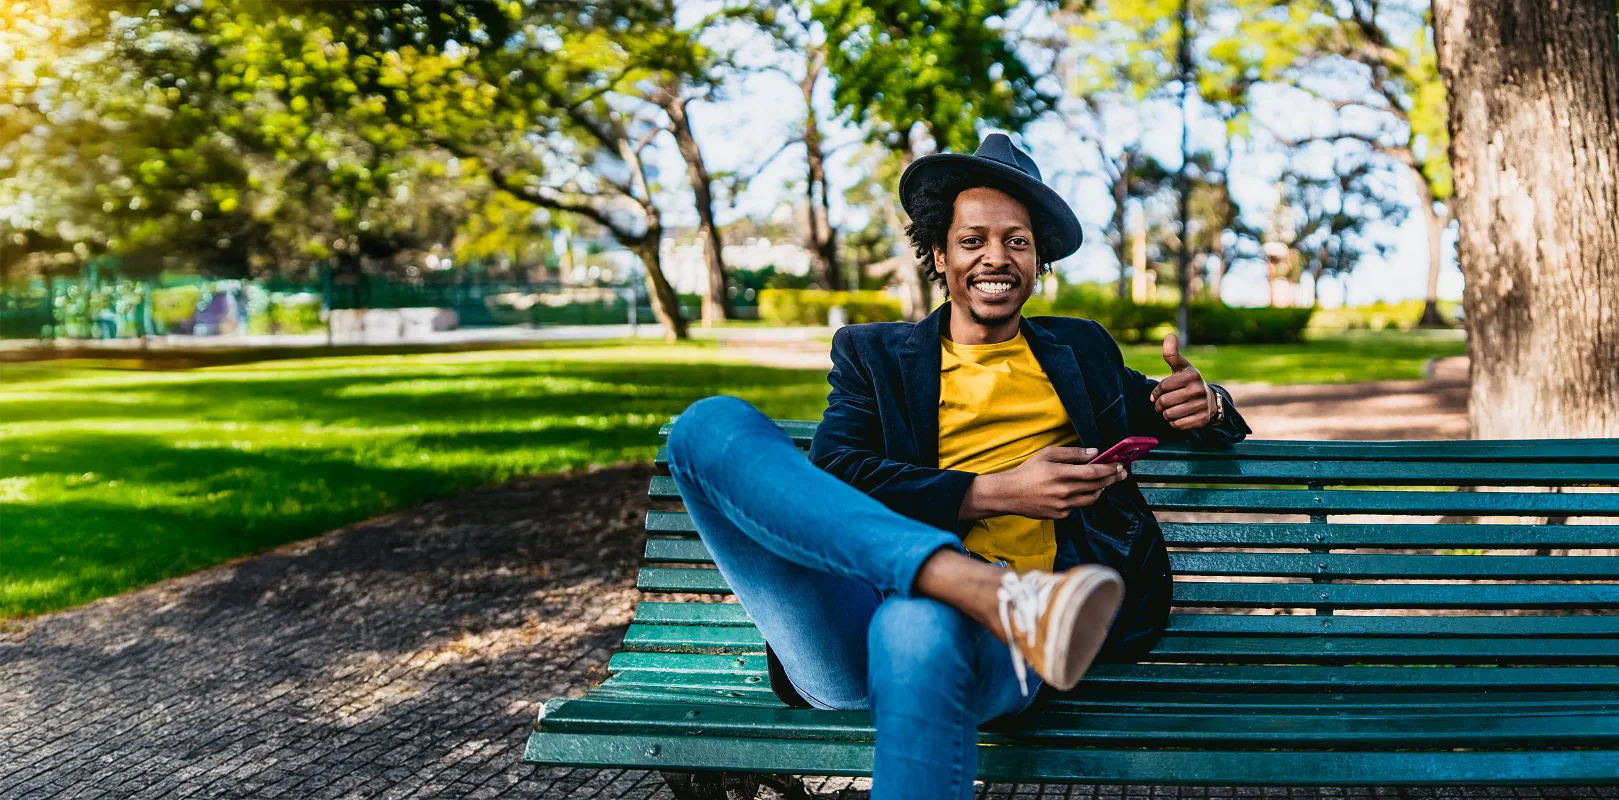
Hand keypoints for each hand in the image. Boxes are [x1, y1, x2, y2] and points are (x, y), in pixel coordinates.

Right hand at [960, 446, 1126, 520]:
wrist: (1009, 494)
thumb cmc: (1027, 471)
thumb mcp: (1047, 454)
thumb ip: (1071, 453)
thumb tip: (1093, 453)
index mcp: (1060, 474)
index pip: (1093, 472)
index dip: (1109, 468)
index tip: (1119, 464)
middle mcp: (1063, 491)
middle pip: (1097, 486)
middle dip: (1112, 478)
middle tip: (1121, 473)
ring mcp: (1062, 506)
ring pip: (1091, 499)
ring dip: (1101, 490)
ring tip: (1105, 482)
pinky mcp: (1060, 515)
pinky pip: (1078, 506)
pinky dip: (1083, 497)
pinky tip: (1081, 490)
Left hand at [1150, 333, 1216, 430]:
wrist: (1210, 401)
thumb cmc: (1188, 382)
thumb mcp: (1181, 367)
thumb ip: (1172, 354)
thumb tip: (1169, 335)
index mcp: (1192, 375)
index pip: (1162, 387)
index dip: (1156, 392)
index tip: (1158, 393)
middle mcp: (1199, 390)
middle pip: (1164, 402)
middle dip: (1159, 405)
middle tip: (1162, 404)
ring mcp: (1202, 406)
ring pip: (1169, 415)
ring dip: (1166, 414)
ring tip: (1171, 409)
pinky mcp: (1202, 420)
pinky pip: (1178, 425)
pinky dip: (1174, 423)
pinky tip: (1179, 416)